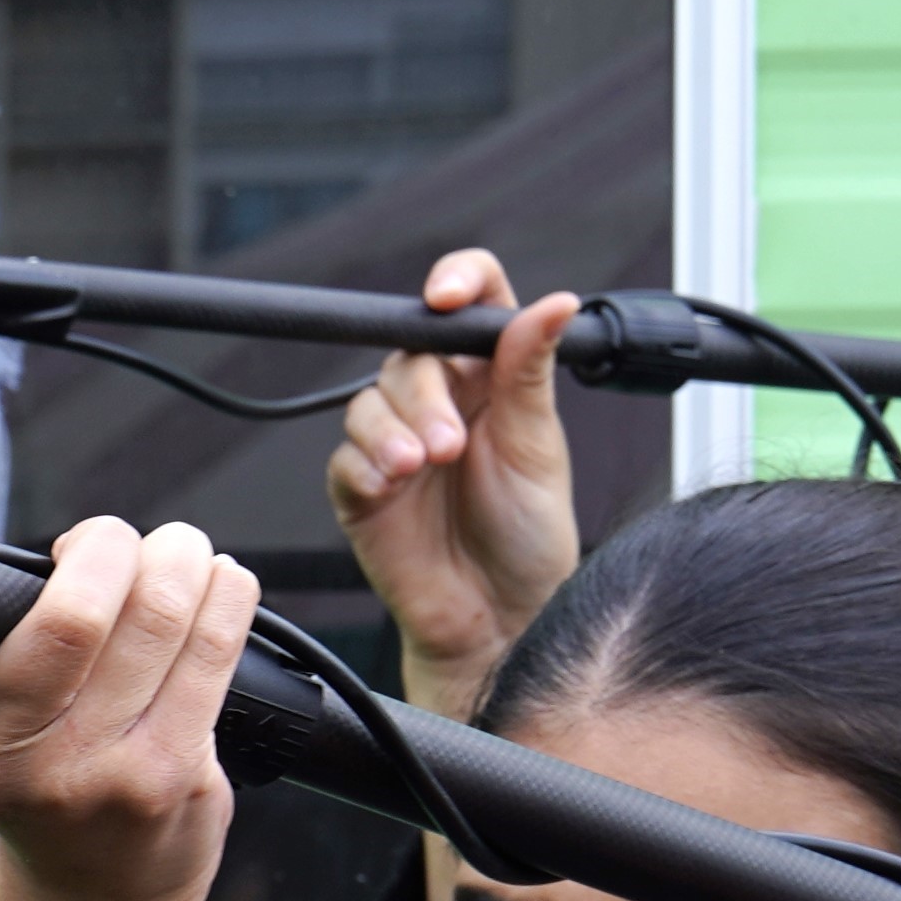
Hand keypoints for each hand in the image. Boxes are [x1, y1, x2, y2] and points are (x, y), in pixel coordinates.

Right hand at [0, 518, 257, 900]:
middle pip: (72, 615)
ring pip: (161, 615)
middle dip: (107, 547)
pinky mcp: (174, 775)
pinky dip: (225, 594)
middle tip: (107, 544)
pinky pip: (216, 650)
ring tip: (174, 554)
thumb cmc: (26, 776)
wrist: (95, 893)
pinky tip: (214, 587)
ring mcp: (98, 770)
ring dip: (181, 557)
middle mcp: (12, 753)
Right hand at [325, 250, 583, 717]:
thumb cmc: (528, 540)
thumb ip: (530, 371)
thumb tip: (555, 302)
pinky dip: (364, 467)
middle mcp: (442, 402)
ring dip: (391, 431)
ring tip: (421, 468)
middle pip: (409, 355)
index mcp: (491, 379)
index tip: (448, 294)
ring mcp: (398, 444)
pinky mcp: (362, 488)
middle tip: (449, 443)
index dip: (456, 281)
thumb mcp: (539, 448)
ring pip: (368, 402)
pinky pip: (345, 458)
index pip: (472, 301)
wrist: (498, 618)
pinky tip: (390, 488)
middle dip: (424, 394)